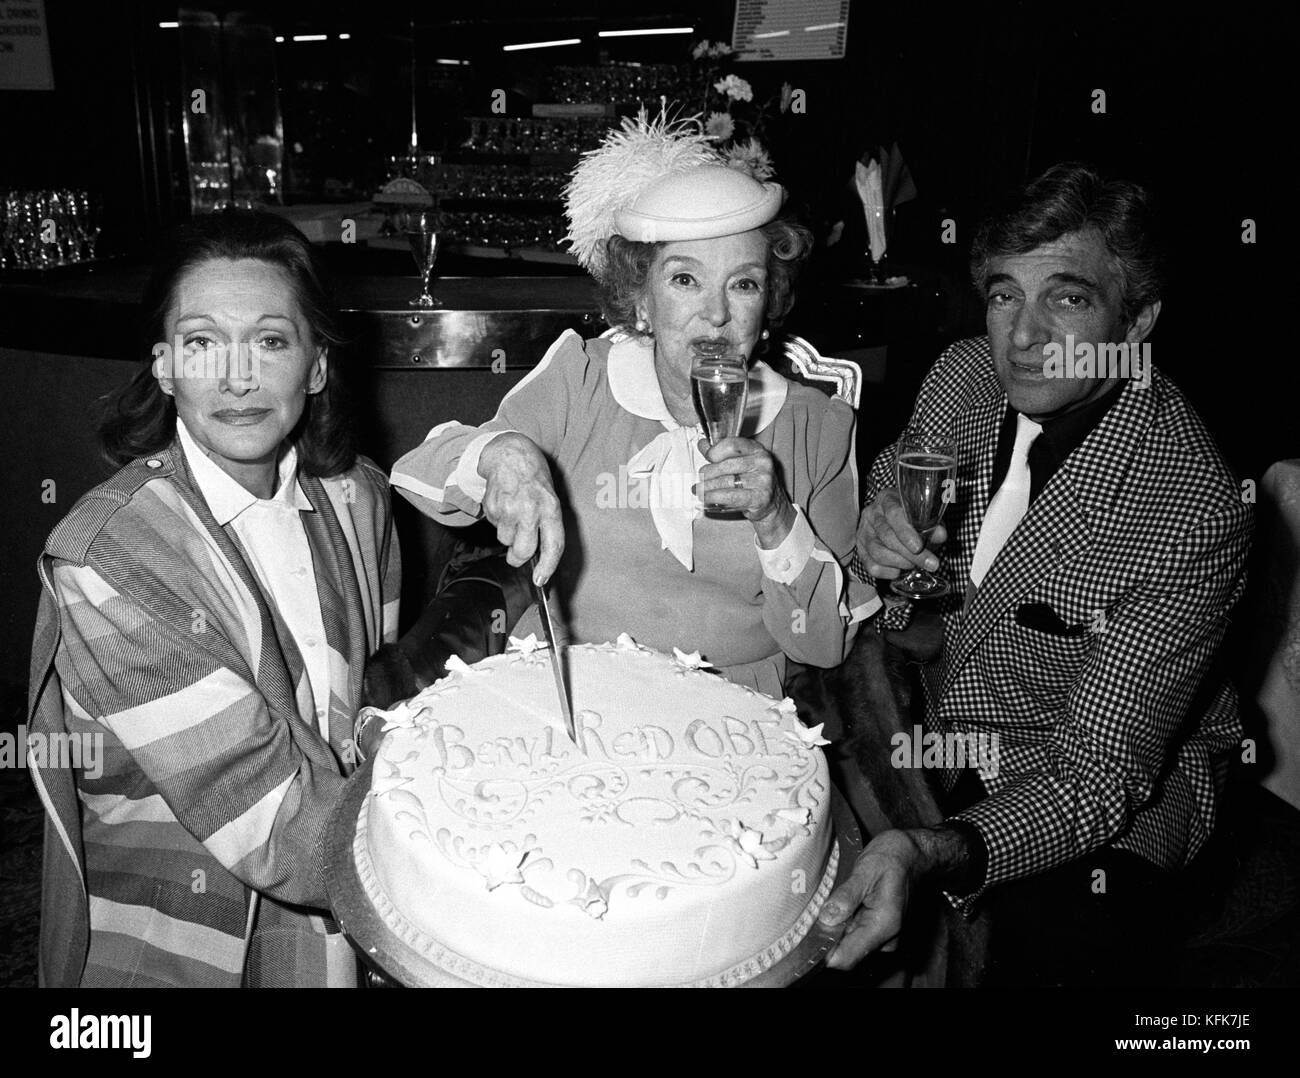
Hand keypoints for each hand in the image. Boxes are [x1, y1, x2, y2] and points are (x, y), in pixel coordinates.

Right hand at [478, 433, 564, 583]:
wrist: (509, 454)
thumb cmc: (534, 478)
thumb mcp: (551, 497)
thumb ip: (547, 524)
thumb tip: (542, 555)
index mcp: (551, 508)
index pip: (553, 545)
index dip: (547, 567)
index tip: (541, 580)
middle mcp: (530, 510)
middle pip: (523, 551)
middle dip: (518, 558)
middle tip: (517, 556)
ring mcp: (509, 508)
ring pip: (504, 540)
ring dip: (507, 534)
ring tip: (513, 514)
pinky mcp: (492, 506)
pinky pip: (494, 526)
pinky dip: (498, 521)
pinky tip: (504, 504)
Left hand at [696, 436, 795, 547]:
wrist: (772, 503)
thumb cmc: (753, 481)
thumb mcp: (740, 462)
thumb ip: (721, 453)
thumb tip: (703, 444)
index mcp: (757, 449)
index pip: (731, 445)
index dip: (714, 451)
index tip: (706, 457)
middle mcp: (762, 463)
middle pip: (725, 465)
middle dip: (707, 474)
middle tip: (699, 480)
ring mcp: (763, 480)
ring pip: (725, 482)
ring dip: (706, 488)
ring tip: (698, 491)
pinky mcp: (760, 498)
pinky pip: (730, 496)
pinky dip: (714, 498)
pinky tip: (706, 499)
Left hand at [817, 829, 921, 967]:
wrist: (915, 854)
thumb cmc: (893, 857)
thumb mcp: (866, 869)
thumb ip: (847, 895)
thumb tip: (827, 919)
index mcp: (883, 925)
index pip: (847, 958)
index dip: (824, 952)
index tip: (807, 936)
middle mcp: (887, 938)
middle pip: (846, 952)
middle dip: (829, 935)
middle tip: (819, 907)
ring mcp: (885, 937)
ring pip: (850, 944)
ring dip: (838, 928)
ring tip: (836, 900)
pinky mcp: (881, 932)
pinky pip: (857, 935)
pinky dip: (846, 924)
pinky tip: (846, 903)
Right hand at [855, 488, 946, 579]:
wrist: (894, 522)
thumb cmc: (912, 518)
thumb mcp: (925, 517)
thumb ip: (933, 525)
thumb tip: (940, 535)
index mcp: (887, 499)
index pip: (894, 514)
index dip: (906, 532)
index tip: (919, 547)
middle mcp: (872, 514)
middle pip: (887, 536)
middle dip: (910, 554)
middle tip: (930, 564)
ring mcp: (863, 532)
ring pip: (878, 552)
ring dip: (900, 563)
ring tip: (914, 565)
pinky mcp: (861, 549)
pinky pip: (871, 566)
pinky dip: (887, 572)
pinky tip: (899, 570)